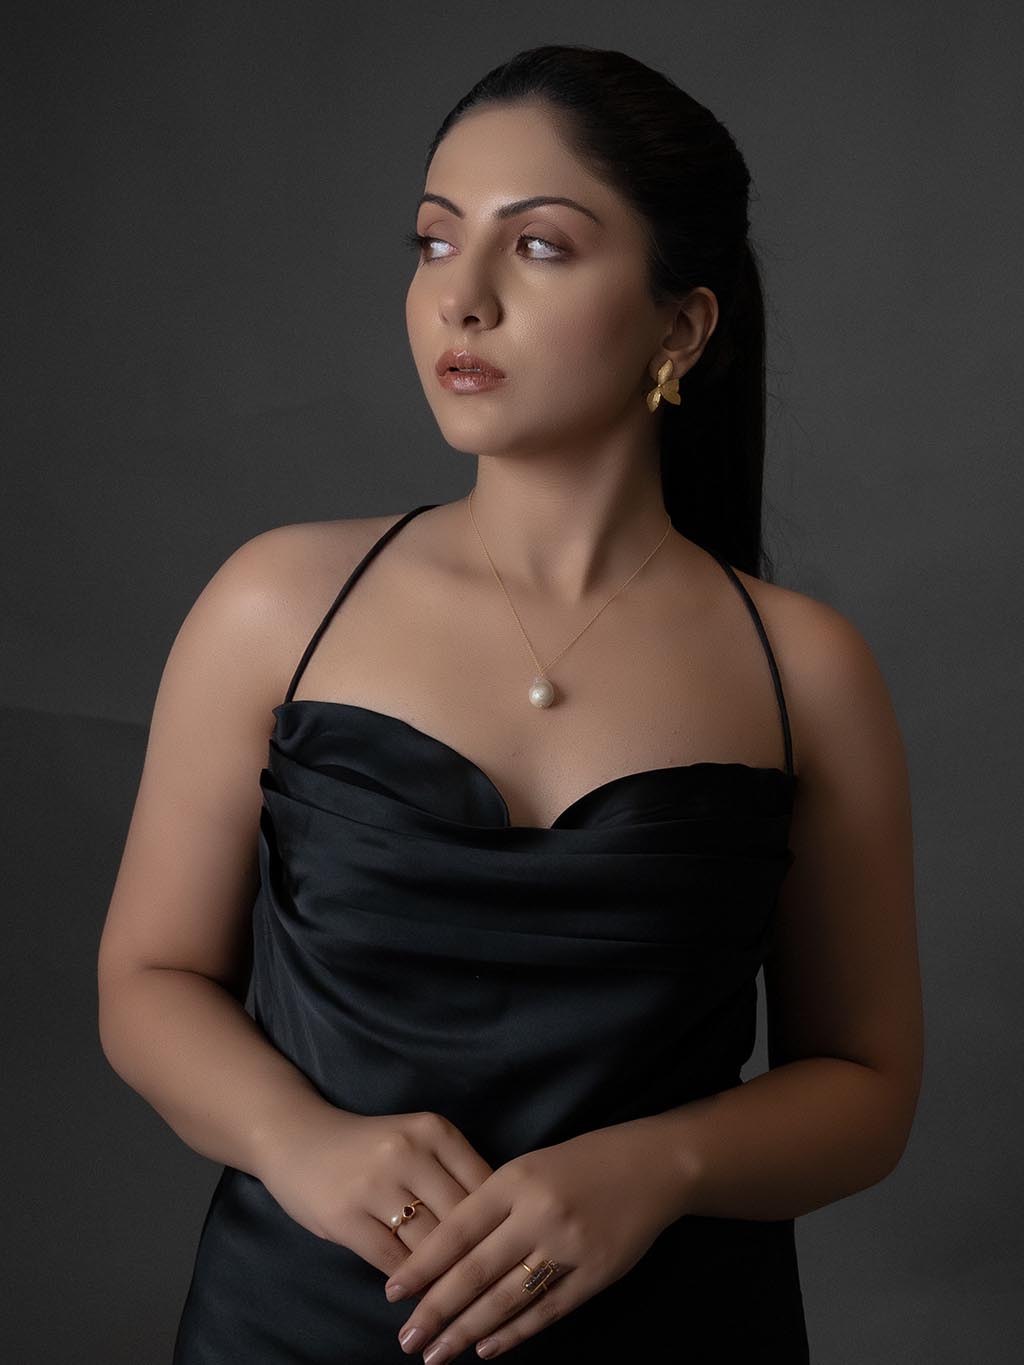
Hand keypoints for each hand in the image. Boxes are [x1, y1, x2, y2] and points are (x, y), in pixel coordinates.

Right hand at [257, 1104, 494, 1278]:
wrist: (297, 1138)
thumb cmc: (370, 1148)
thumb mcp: (416, 1142)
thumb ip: (453, 1173)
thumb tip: (499, 1227)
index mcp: (434, 1131)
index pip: (485, 1188)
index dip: (501, 1226)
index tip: (512, 1257)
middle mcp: (408, 1151)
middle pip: (461, 1219)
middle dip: (477, 1259)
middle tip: (493, 1292)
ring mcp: (375, 1183)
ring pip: (430, 1245)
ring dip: (445, 1278)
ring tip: (459, 1303)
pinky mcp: (345, 1216)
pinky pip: (392, 1261)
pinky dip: (409, 1282)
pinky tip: (415, 1292)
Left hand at [383, 1116, 686, 1361]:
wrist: (651, 1165)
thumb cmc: (579, 1163)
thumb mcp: (529, 1167)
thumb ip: (491, 1204)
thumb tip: (444, 1255)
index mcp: (515, 1179)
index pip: (458, 1229)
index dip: (423, 1265)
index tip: (394, 1293)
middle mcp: (538, 1213)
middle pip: (476, 1271)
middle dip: (436, 1309)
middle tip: (406, 1339)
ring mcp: (569, 1246)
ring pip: (507, 1297)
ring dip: (467, 1330)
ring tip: (436, 1353)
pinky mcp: (597, 1273)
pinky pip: (546, 1310)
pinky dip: (513, 1332)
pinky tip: (486, 1347)